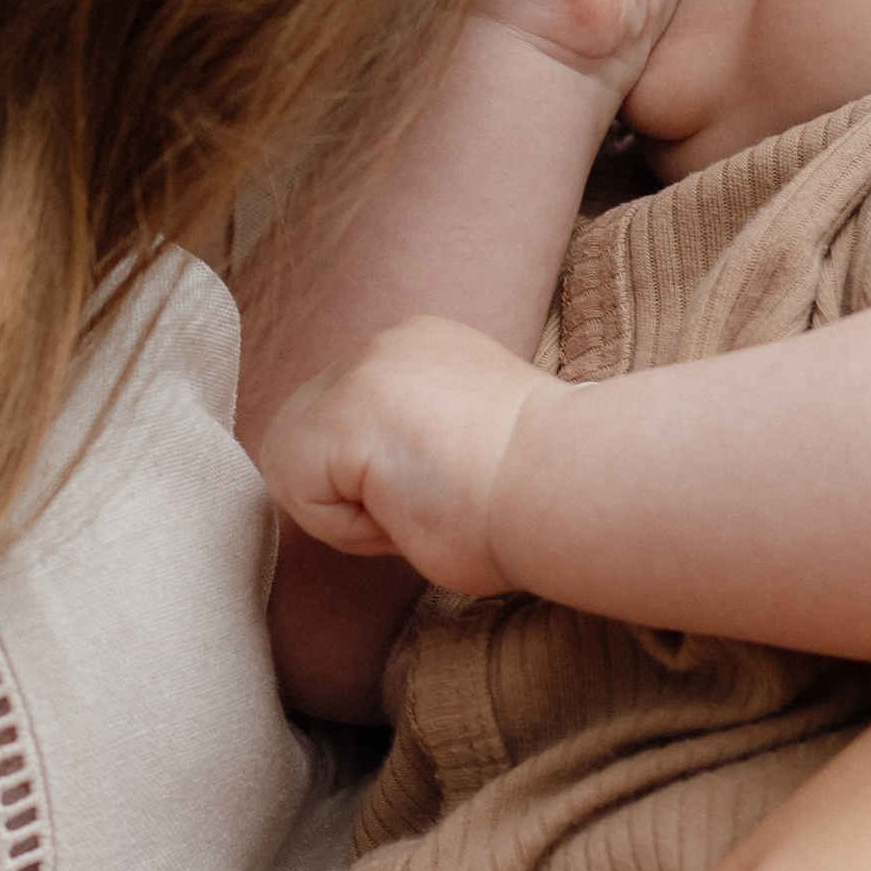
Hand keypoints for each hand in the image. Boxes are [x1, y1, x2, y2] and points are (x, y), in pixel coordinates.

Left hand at [262, 315, 555, 592]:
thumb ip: (412, 443)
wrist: (572, 488)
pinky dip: (347, 526)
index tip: (450, 487)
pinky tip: (410, 506)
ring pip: (298, 469)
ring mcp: (358, 370)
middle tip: (434, 500)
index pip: (346, 426)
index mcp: (422, 349)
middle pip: (307, 440)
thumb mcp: (467, 446)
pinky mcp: (339, 413)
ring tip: (424, 504)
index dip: (378, 480)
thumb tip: (371, 485)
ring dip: (351, 513)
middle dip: (352, 492)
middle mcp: (385, 344)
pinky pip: (298, 494)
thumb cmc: (542, 494)